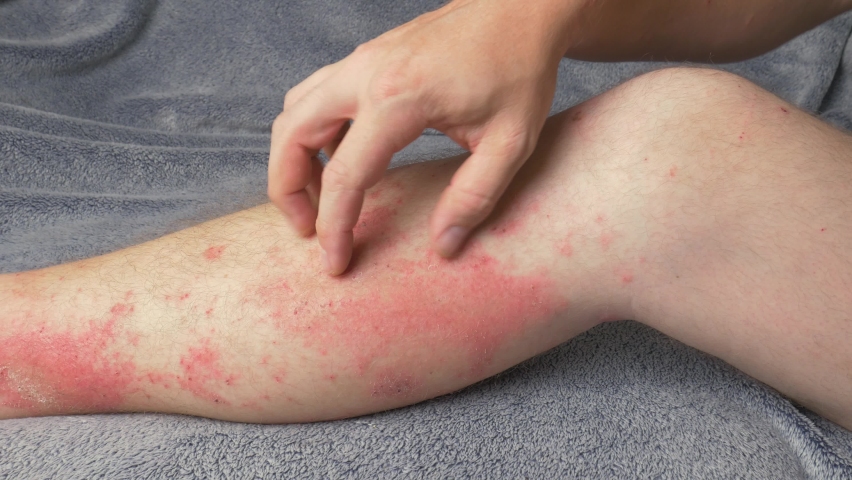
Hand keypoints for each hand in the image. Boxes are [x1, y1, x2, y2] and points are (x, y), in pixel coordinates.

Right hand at [268, 0, 569, 274]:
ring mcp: (362, 60)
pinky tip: (340, 158)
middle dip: (286, 190)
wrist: (520, 11)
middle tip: (308, 230)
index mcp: (399, 97)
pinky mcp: (367, 58)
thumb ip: (474, 197)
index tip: (335, 262)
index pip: (345, 175)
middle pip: (290, 134)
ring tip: (320, 199)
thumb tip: (443, 246)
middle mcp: (366, 73)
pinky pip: (314, 95)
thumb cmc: (519, 70)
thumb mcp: (510, 143)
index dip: (334, 227)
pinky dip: (309, 130)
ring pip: (294, 110)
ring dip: (292, 157)